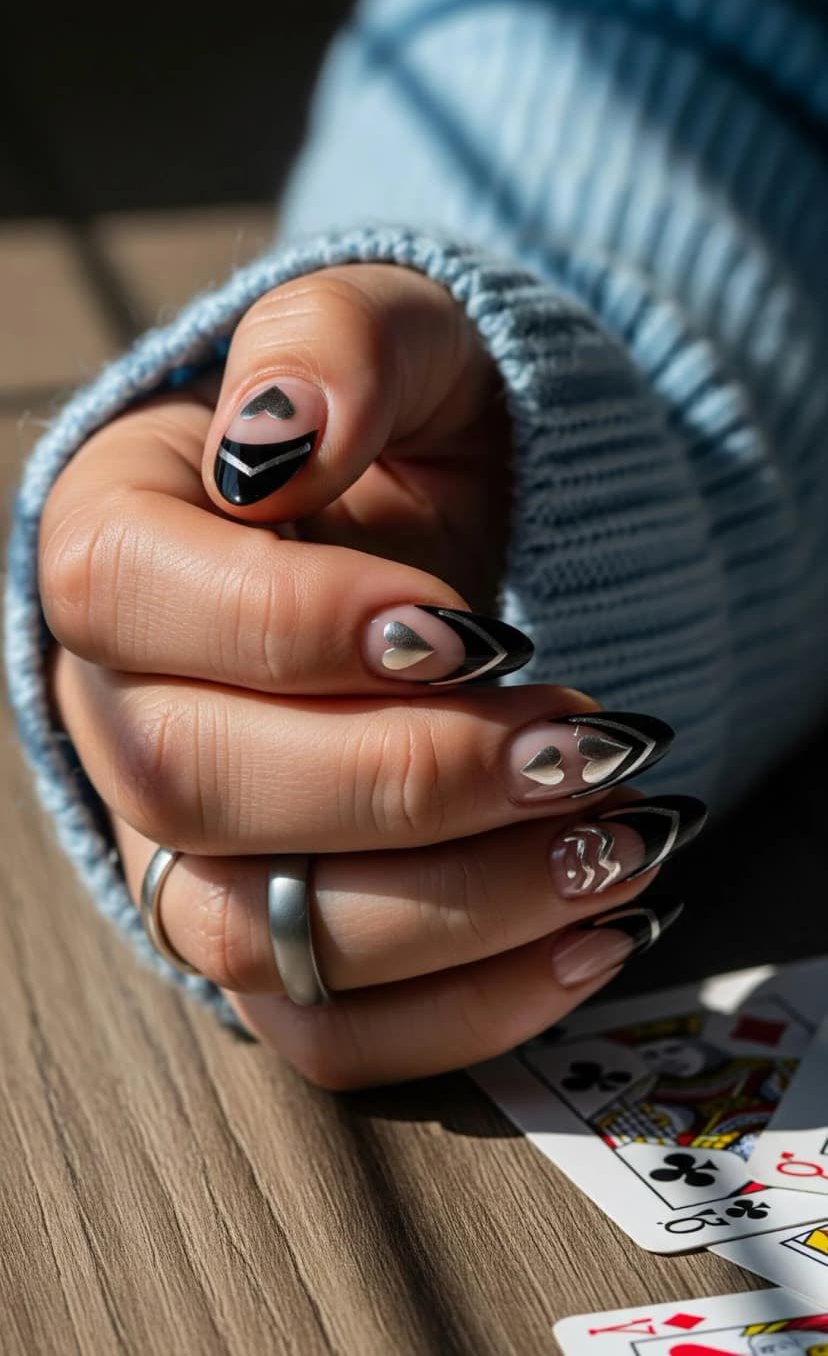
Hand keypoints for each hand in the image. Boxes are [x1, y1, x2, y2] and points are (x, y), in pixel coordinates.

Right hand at [39, 263, 701, 1087]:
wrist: (450, 543)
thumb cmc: (408, 435)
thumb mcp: (396, 334)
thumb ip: (334, 346)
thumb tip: (274, 440)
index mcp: (112, 539)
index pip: (134, 599)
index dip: (296, 628)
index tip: (468, 629)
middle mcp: (117, 706)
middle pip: (197, 783)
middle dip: (408, 778)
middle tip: (580, 744)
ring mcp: (182, 841)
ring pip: (257, 931)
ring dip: (454, 908)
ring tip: (613, 845)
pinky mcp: (270, 932)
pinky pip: (326, 1024)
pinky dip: (463, 1009)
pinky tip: (592, 937)